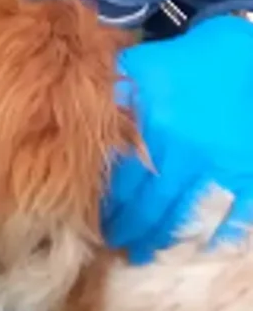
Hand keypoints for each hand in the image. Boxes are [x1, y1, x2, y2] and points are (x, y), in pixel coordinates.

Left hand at [102, 13, 252, 263]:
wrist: (238, 60)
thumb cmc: (181, 65)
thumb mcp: (138, 71)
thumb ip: (112, 101)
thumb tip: (75, 126)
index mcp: (154, 126)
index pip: (122, 182)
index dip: (106, 206)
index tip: (91, 220)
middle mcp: (186, 153)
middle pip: (149, 208)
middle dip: (128, 230)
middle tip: (113, 242)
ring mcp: (219, 169)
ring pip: (182, 220)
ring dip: (158, 241)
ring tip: (141, 251)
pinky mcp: (243, 177)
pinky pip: (223, 221)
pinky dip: (203, 239)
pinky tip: (183, 245)